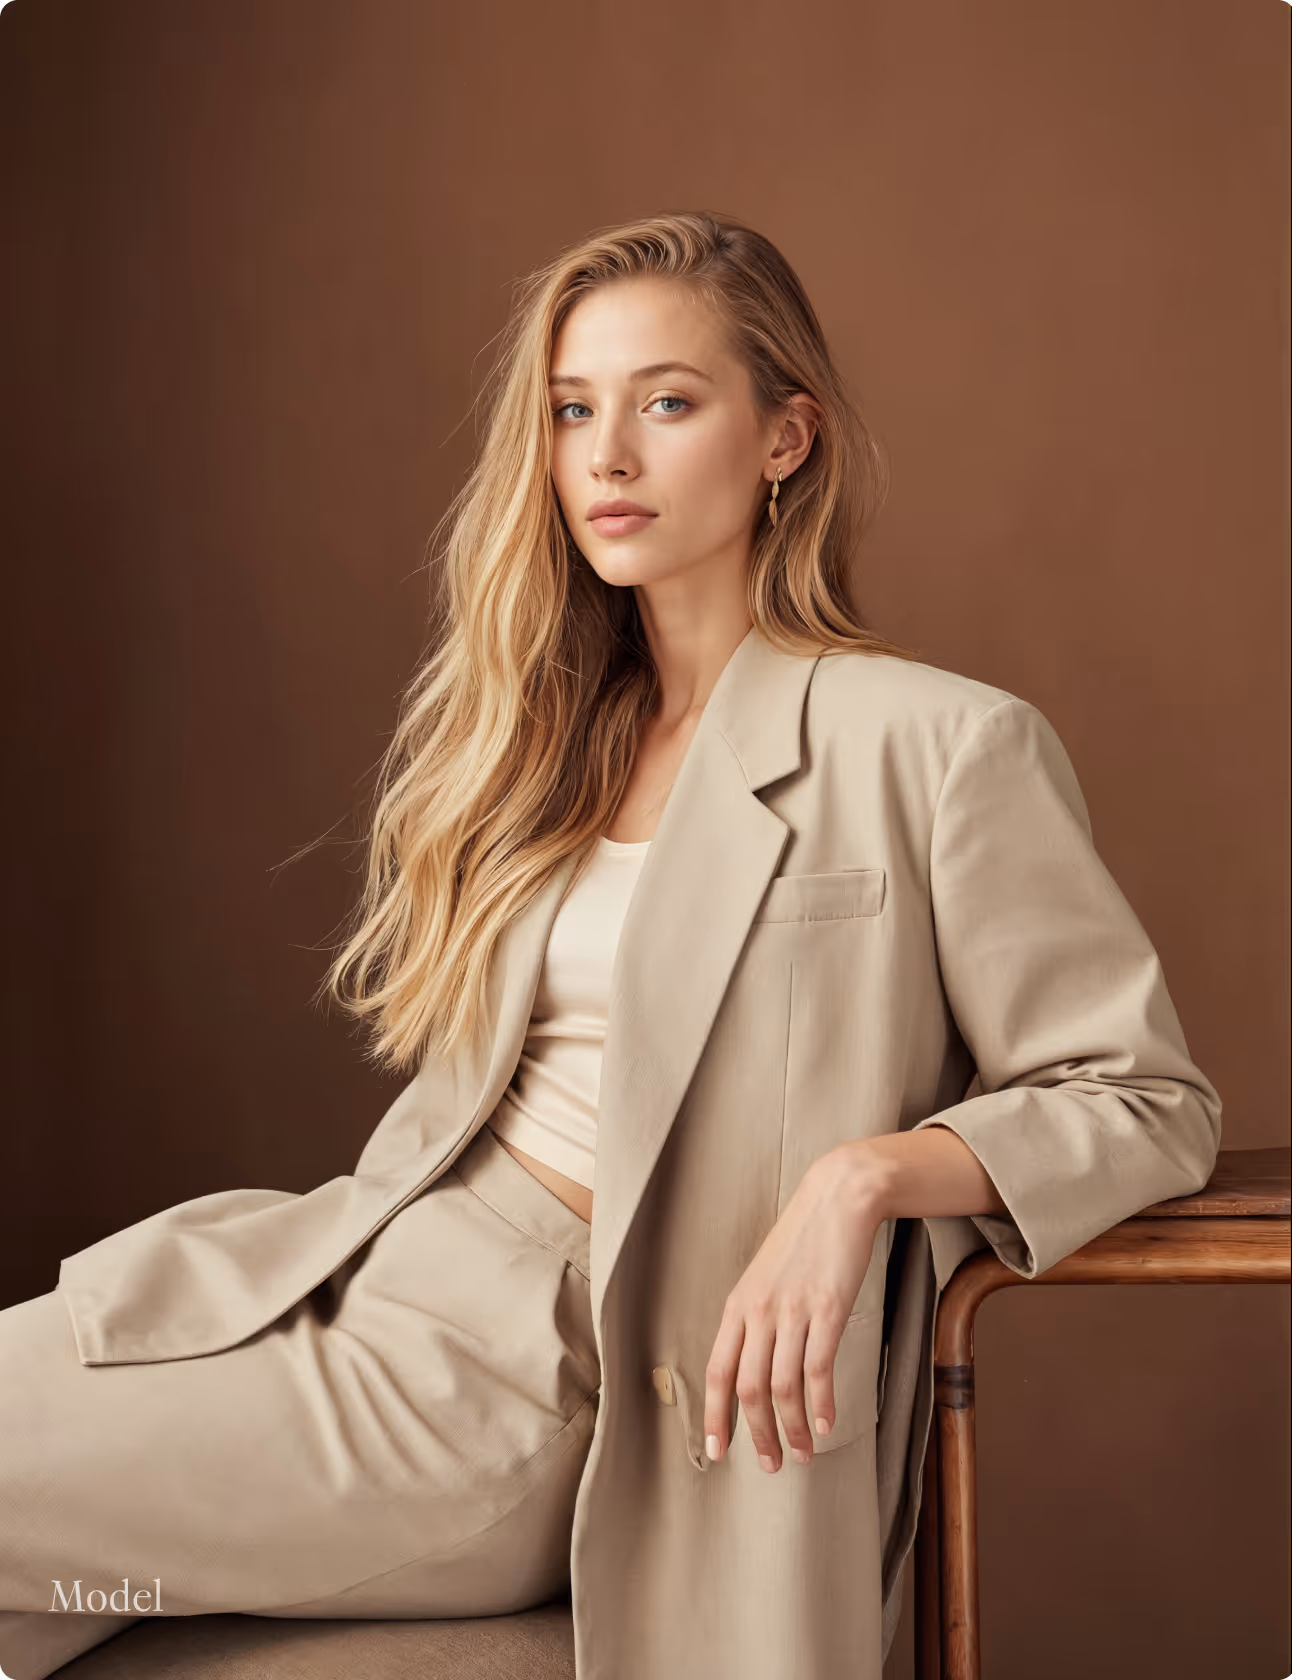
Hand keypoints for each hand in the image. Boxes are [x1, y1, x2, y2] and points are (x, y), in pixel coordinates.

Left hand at [703, 1142, 889, 1471]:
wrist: (838, 1198)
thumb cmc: (802, 1239)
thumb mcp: (764, 1276)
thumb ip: (755, 1317)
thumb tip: (753, 1366)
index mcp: (738, 1305)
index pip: (717, 1371)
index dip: (714, 1416)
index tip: (717, 1452)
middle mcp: (759, 1310)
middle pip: (748, 1388)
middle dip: (757, 1434)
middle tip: (770, 1465)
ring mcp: (792, 1310)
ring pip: (783, 1386)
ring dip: (792, 1429)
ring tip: (803, 1454)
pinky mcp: (827, 1308)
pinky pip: (818, 1368)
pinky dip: (820, 1404)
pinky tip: (825, 1424)